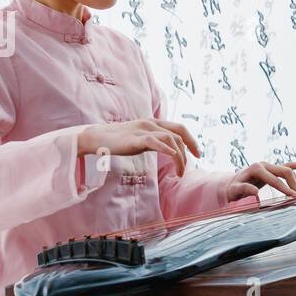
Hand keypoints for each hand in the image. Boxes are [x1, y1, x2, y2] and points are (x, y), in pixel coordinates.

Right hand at [78, 118, 199, 175]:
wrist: (98, 138)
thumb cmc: (119, 141)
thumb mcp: (142, 139)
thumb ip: (155, 142)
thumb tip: (169, 151)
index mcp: (154, 123)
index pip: (179, 128)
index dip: (191, 139)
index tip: (197, 153)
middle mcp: (151, 123)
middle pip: (179, 133)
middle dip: (190, 148)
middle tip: (196, 161)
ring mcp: (143, 130)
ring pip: (170, 139)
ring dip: (179, 157)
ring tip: (180, 172)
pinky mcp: (135, 139)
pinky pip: (155, 141)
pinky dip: (167, 149)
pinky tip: (173, 157)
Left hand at [226, 159, 295, 200]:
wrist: (231, 184)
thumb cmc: (232, 189)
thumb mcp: (234, 191)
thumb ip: (244, 189)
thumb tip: (255, 191)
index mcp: (256, 168)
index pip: (275, 180)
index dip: (286, 189)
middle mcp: (264, 164)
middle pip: (285, 172)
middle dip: (295, 186)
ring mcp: (269, 165)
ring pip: (289, 171)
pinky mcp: (272, 169)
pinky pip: (288, 165)